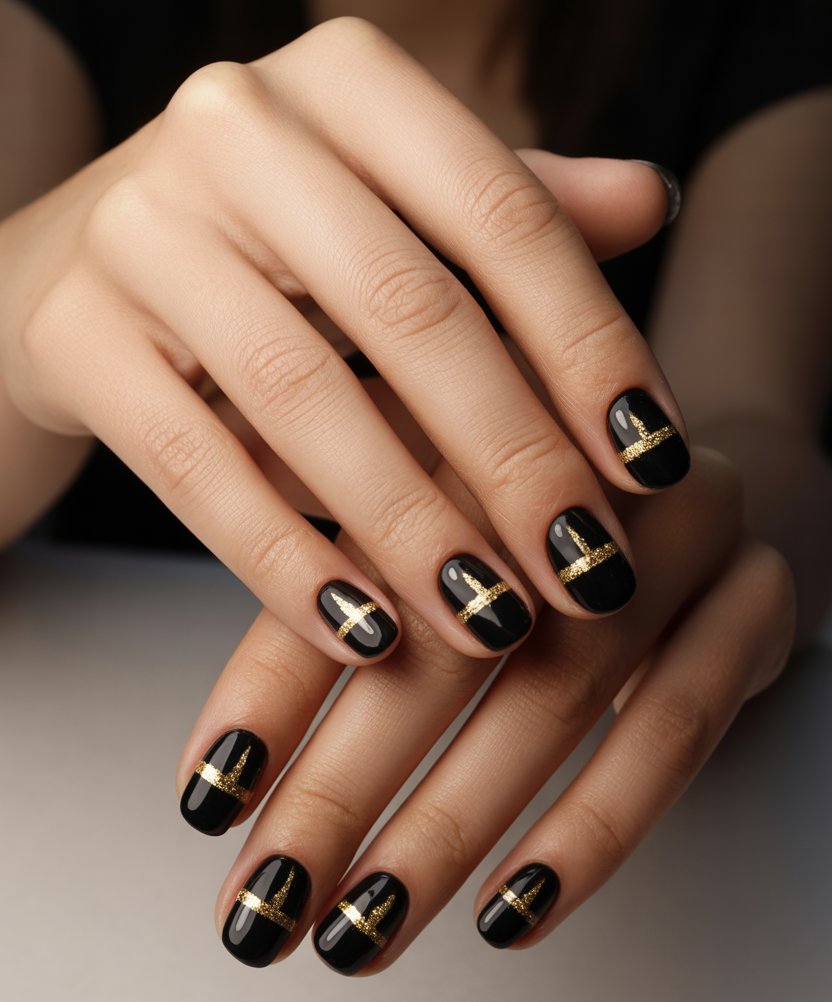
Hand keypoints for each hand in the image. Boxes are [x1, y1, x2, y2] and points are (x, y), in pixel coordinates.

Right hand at [0, 17, 685, 666]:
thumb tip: (648, 200)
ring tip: (494, 622)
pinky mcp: (73, 335)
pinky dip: (287, 561)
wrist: (80, 268)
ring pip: (305, 394)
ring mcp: (139, 227)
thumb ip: (511, 210)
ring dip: (413, 528)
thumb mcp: (394, 212)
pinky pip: (194, 467)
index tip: (655, 465)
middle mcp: (234, 127)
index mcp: (344, 81)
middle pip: (412, 311)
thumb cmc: (275, 248)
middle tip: (590, 575)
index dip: (590, 346)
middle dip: (516, 460)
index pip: (502, 214)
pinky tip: (367, 634)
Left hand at [174, 445, 793, 967]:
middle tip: (265, 905)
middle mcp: (571, 470)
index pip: (344, 562)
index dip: (270, 690)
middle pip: (442, 638)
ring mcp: (676, 531)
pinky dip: (594, 827)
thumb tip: (220, 776)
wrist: (695, 477)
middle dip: (340, 790)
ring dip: (449, 829)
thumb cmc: (523, 526)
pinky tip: (513, 911)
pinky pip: (680, 725)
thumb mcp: (424, 545)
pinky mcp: (756, 600)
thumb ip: (330, 618)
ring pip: (555, 693)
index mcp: (466, 430)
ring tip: (365, 931)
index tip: (207, 803)